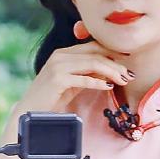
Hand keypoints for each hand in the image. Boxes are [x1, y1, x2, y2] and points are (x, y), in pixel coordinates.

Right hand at [15, 40, 134, 113]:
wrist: (30, 112)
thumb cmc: (52, 97)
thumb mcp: (73, 82)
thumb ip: (88, 72)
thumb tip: (111, 68)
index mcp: (64, 53)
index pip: (93, 46)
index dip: (112, 51)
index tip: (128, 60)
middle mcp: (60, 55)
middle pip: (96, 53)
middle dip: (116, 62)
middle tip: (130, 74)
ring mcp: (57, 66)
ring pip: (93, 63)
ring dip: (112, 72)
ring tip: (124, 80)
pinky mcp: (57, 79)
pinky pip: (84, 78)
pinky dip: (99, 82)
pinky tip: (109, 86)